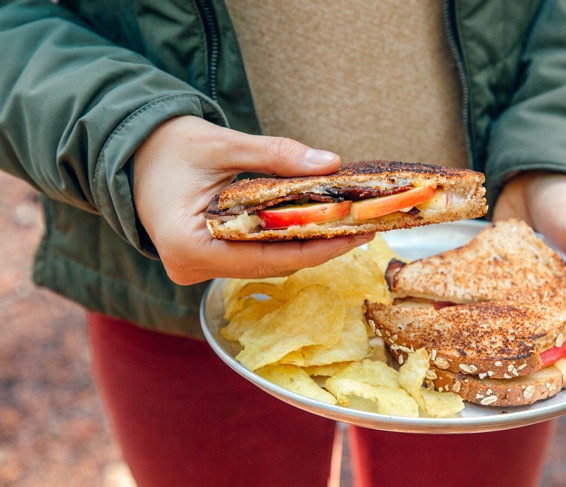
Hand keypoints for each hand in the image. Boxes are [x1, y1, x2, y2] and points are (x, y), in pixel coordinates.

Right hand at [132, 116, 372, 284]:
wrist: (129, 151)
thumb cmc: (165, 145)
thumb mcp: (223, 144)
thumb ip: (276, 155)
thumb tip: (330, 164)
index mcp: (188, 246)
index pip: (268, 257)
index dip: (317, 247)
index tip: (356, 234)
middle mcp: (190, 267)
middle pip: (270, 264)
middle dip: (318, 245)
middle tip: (362, 226)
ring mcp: (196, 267)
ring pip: (263, 261)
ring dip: (303, 242)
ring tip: (346, 224)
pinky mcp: (204, 259)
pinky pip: (251, 254)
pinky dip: (282, 239)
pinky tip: (313, 224)